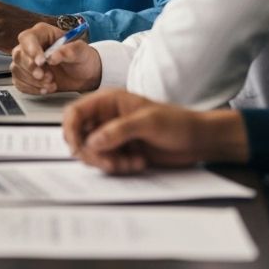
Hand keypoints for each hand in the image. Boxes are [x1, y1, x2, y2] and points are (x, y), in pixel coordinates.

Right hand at [10, 22, 101, 94]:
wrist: (86, 75)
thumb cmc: (83, 58)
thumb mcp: (82, 51)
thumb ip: (69, 50)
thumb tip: (53, 56)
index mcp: (43, 34)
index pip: (28, 38)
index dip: (31, 50)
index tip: (41, 62)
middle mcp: (32, 46)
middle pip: (19, 54)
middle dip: (31, 68)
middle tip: (47, 76)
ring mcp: (27, 61)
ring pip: (17, 69)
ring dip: (33, 80)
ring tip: (52, 83)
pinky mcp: (26, 75)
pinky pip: (19, 82)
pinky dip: (31, 88)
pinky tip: (45, 89)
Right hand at [63, 89, 249, 173]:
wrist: (199, 141)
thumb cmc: (177, 122)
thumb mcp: (148, 122)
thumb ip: (119, 130)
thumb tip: (92, 141)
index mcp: (108, 101)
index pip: (76, 112)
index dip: (70, 129)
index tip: (76, 147)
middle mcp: (106, 117)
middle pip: (80, 135)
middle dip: (92, 152)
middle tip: (109, 162)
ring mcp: (113, 135)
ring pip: (93, 152)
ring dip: (108, 162)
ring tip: (131, 162)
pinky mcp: (121, 151)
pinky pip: (107, 162)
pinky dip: (119, 167)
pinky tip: (138, 163)